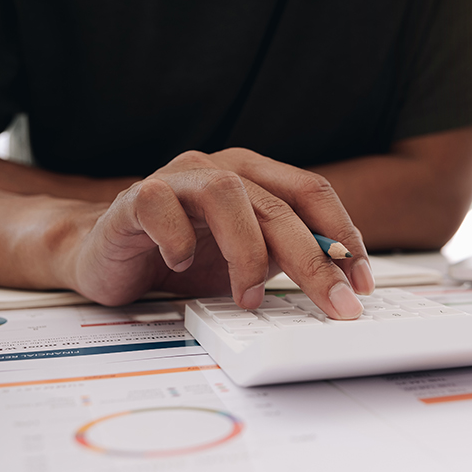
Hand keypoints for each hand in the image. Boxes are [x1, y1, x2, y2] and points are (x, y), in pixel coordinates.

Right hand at [70, 149, 373, 317]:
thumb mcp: (250, 260)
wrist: (110, 255)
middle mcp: (221, 169)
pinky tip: (180, 265)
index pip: (313, 192)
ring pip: (227, 195)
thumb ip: (289, 257)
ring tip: (246, 297)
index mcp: (255, 177)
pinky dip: (177, 239)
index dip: (343, 235)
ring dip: (246, 253)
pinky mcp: (136, 198)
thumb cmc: (184, 255)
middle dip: (314, 260)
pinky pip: (160, 205)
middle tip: (334, 302)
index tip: (361, 282)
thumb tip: (342, 283)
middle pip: (279, 205)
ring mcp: (179, 178)